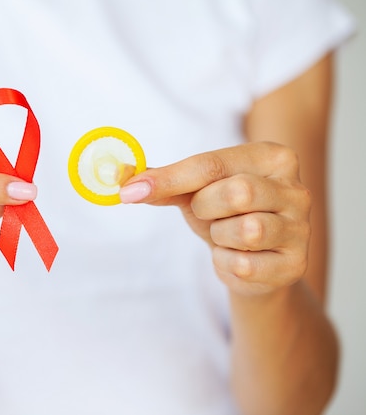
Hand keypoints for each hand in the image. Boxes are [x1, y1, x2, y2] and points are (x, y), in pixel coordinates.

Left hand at [119, 142, 310, 296]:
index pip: (213, 164)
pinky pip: (245, 266)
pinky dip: (228, 264)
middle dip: (206, 209)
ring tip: (226, 237)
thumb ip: (162, 182)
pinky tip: (237, 259)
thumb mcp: (194, 192)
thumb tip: (122, 177)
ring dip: (220, 238)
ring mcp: (301, 228)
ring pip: (245, 230)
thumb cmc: (223, 216)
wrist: (254, 262)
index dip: (168, 179)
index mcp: (273, 157)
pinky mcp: (295, 265)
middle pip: (235, 193)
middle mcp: (296, 189)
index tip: (130, 191)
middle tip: (207, 215)